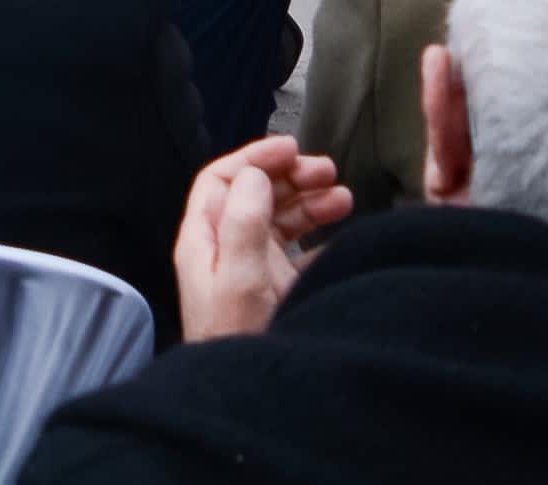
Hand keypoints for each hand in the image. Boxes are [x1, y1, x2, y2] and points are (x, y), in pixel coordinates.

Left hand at [173, 138, 350, 342]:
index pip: (222, 180)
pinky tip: (343, 235)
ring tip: (343, 198)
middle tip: (327, 172)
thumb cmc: (237, 339)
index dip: (254, 158)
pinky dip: (320, 239)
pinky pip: (299, 254)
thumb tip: (255, 175)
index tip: (291, 148)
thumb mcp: (240, 277)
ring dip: (309, 203)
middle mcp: (224, 250)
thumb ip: (244, 222)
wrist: (248, 398)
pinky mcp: (273, 292)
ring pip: (278, 221)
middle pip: (254, 195)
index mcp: (204, 240)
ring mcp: (250, 270)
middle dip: (289, 177)